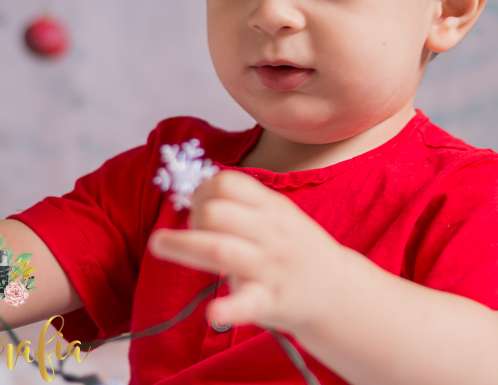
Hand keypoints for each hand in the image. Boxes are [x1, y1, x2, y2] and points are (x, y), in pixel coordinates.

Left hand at [148, 170, 349, 333]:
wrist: (338, 290)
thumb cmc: (298, 250)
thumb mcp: (280, 216)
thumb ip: (243, 205)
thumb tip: (195, 195)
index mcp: (272, 207)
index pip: (227, 184)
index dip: (202, 191)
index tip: (197, 206)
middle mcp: (270, 232)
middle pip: (217, 212)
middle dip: (193, 217)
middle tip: (194, 233)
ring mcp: (270, 267)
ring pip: (220, 248)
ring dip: (184, 244)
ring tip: (159, 244)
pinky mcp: (269, 301)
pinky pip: (247, 303)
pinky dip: (228, 308)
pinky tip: (212, 312)